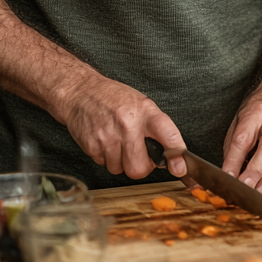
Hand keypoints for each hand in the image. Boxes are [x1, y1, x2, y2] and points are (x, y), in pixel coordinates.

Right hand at [56, 72, 186, 178]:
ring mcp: (109, 136)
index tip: (180, 168)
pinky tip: (106, 141)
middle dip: (140, 166)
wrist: (81, 92)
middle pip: (139, 168)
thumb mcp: (143, 105)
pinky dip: (106, 158)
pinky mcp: (92, 145)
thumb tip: (171, 157)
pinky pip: (104, 165)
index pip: (168, 134)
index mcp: (147, 112)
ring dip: (121, 162)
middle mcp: (128, 124)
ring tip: (118, 141)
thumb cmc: (115, 99)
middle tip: (137, 152)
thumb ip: (157, 128)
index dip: (176, 155)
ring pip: (120, 170)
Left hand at [221, 84, 261, 192]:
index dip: (234, 161)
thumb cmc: (259, 114)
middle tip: (246, 189)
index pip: (244, 138)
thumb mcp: (240, 122)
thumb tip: (230, 176)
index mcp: (257, 113)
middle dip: (257, 172)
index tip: (228, 177)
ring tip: (260, 193)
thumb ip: (235, 148)